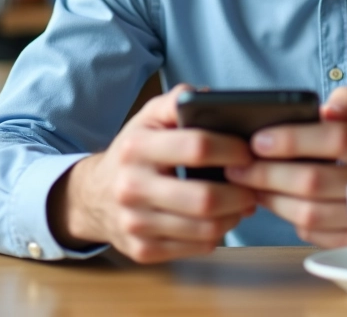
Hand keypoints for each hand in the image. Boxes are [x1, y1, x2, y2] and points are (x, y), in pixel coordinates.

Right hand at [47, 86, 256, 262]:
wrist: (93, 195)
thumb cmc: (133, 152)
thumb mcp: (147, 118)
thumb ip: (177, 101)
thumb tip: (210, 96)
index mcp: (137, 147)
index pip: (197, 147)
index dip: (232, 149)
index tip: (248, 151)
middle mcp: (132, 187)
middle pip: (205, 198)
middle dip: (241, 192)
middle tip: (254, 183)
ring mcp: (136, 223)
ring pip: (205, 228)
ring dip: (234, 216)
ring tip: (242, 202)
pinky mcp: (143, 250)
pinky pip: (196, 247)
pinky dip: (217, 234)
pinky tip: (219, 219)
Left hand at [224, 87, 346, 247]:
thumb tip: (326, 106)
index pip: (336, 139)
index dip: (294, 139)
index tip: (257, 139)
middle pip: (315, 182)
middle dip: (268, 174)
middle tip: (237, 166)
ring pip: (311, 214)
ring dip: (271, 200)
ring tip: (247, 184)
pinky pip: (318, 236)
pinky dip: (290, 220)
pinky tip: (274, 203)